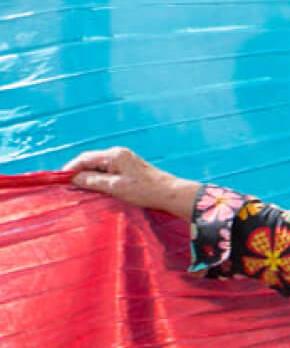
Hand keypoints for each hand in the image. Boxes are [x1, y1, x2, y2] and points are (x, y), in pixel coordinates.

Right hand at [65, 147, 200, 217]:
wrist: (170, 193)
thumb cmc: (144, 191)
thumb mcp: (115, 188)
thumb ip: (93, 181)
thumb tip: (74, 178)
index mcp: (114, 155)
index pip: (85, 158)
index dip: (71, 168)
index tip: (61, 179)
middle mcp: (118, 153)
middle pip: (91, 161)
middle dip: (79, 172)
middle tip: (69, 186)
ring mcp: (125, 160)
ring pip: (99, 166)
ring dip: (89, 176)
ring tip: (81, 189)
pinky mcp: (130, 168)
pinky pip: (108, 170)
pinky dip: (100, 178)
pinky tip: (97, 188)